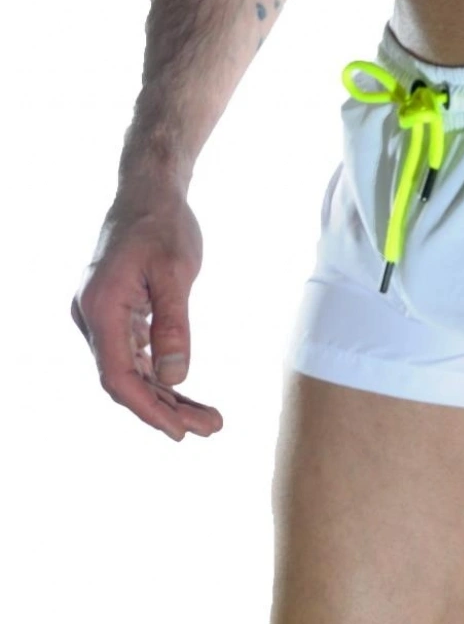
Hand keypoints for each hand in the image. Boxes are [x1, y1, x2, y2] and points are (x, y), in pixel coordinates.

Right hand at [71, 183, 223, 442]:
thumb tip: (174, 378)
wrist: (148, 192)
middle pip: (125, 380)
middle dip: (166, 408)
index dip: (149, 409)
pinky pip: (134, 354)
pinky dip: (159, 375)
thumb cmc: (163, 225)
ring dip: (166, 396)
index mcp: (100, 308)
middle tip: (211, 427)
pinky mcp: (115, 313)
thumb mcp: (176, 273)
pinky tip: (185, 391)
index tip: (182, 431)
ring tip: (207, 418)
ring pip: (130, 371)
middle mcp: (92, 317)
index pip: (119, 377)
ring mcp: (101, 316)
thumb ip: (174, 326)